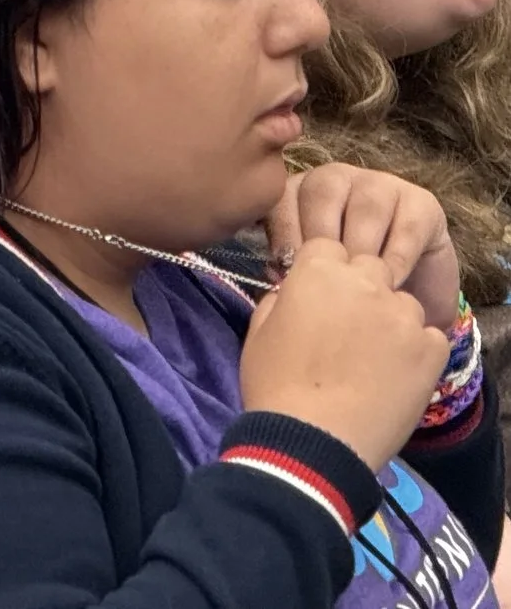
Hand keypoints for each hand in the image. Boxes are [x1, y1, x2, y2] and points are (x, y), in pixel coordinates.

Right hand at [241, 236, 449, 470]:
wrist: (312, 441)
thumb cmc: (274, 385)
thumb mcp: (257, 331)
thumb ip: (279, 298)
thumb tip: (294, 293)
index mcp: (317, 271)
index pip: (328, 248)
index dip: (323, 271)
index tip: (318, 296)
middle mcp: (365, 282)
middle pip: (370, 268)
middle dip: (360, 288)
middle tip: (346, 327)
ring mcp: (402, 315)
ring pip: (403, 302)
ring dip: (390, 319)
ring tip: (374, 356)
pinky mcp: (431, 349)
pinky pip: (430, 336)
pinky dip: (416, 350)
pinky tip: (395, 374)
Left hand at [267, 164, 460, 330]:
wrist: (411, 297)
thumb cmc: (352, 286)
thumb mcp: (317, 276)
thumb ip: (293, 269)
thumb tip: (275, 278)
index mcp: (301, 191)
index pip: (283, 197)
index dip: (283, 231)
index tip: (286, 266)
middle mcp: (338, 179)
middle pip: (321, 194)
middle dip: (322, 239)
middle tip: (327, 278)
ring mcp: (382, 185)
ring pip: (365, 207)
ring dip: (360, 247)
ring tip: (360, 284)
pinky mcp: (423, 204)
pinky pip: (406, 227)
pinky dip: (396, 257)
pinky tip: (391, 282)